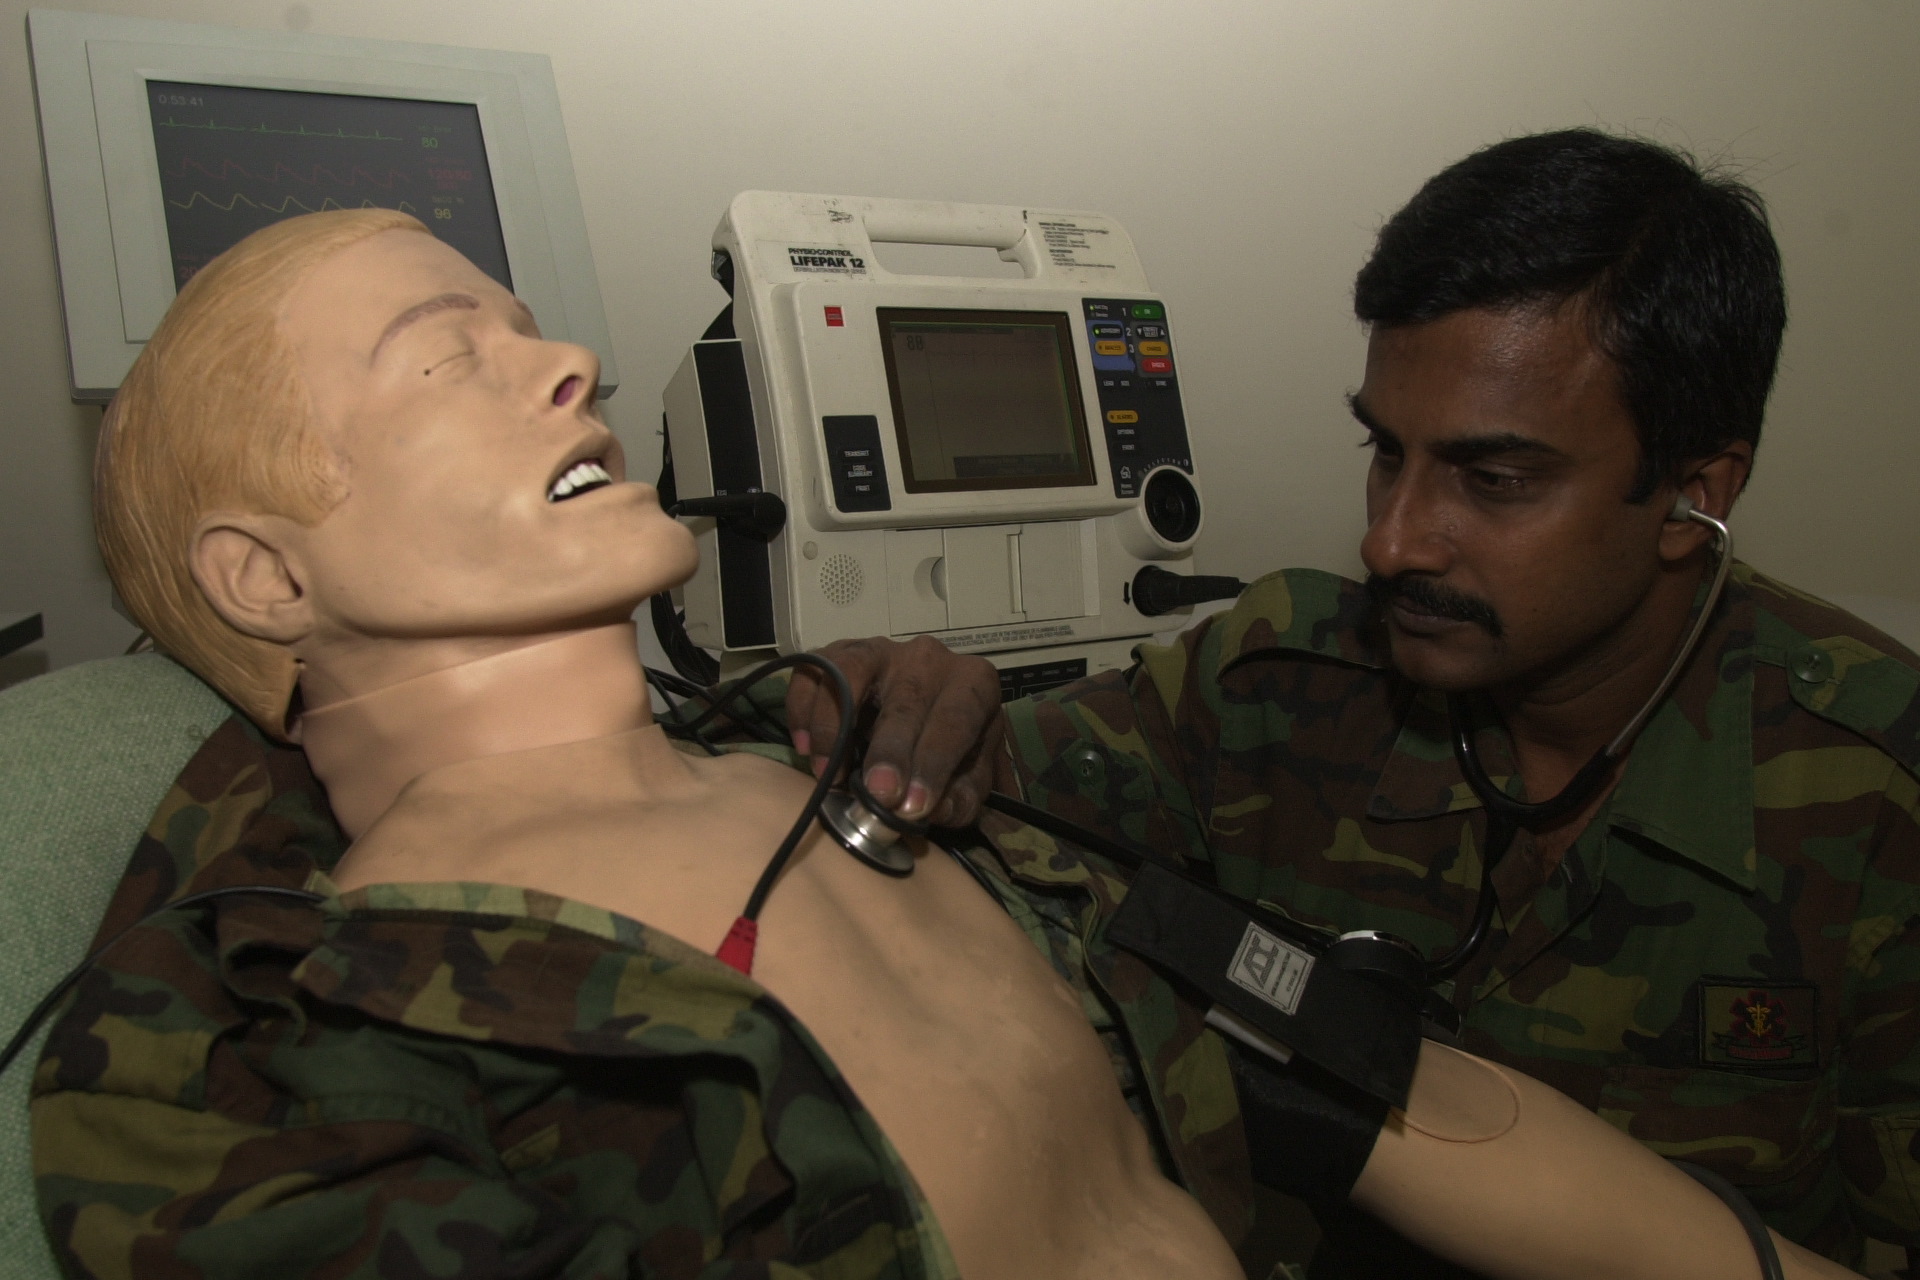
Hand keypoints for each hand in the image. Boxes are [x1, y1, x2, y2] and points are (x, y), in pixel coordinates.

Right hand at [785, 635, 1009, 826]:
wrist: (931, 717)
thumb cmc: (953, 750)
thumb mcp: (970, 779)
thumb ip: (959, 799)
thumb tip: (931, 810)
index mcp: (973, 683)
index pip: (956, 720)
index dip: (934, 764)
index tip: (912, 806)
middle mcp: (929, 658)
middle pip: (906, 699)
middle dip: (890, 751)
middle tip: (877, 794)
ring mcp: (882, 650)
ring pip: (851, 670)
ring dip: (834, 724)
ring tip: (828, 773)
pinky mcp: (842, 652)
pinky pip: (814, 668)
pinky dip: (802, 707)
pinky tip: (804, 746)